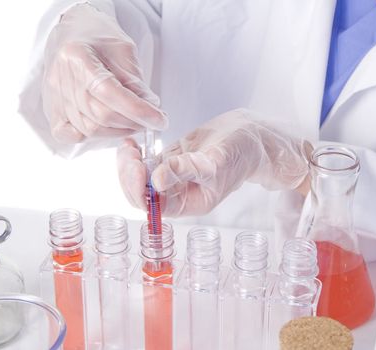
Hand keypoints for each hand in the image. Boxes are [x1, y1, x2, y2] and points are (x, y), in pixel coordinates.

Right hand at [43, 3, 166, 142]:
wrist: (74, 32)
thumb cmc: (99, 38)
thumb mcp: (125, 51)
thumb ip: (136, 82)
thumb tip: (150, 110)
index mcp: (77, 55)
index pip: (110, 92)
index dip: (138, 111)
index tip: (160, 120)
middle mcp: (60, 77)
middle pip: (101, 115)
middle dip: (133, 122)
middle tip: (151, 119)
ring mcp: (53, 96)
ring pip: (90, 129)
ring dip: (119, 130)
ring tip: (134, 121)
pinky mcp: (52, 109)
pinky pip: (69, 135)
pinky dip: (93, 137)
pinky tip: (109, 127)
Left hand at [117, 109, 311, 215]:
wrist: (247, 136)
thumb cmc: (240, 153)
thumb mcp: (216, 163)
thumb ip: (188, 170)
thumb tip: (158, 180)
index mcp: (190, 203)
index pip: (156, 206)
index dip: (141, 190)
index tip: (137, 167)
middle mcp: (178, 194)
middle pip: (142, 195)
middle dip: (130, 177)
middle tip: (129, 155)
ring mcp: (172, 177)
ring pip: (140, 179)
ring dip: (128, 165)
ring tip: (129, 147)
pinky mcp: (169, 161)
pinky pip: (145, 163)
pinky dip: (135, 155)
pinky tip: (132, 143)